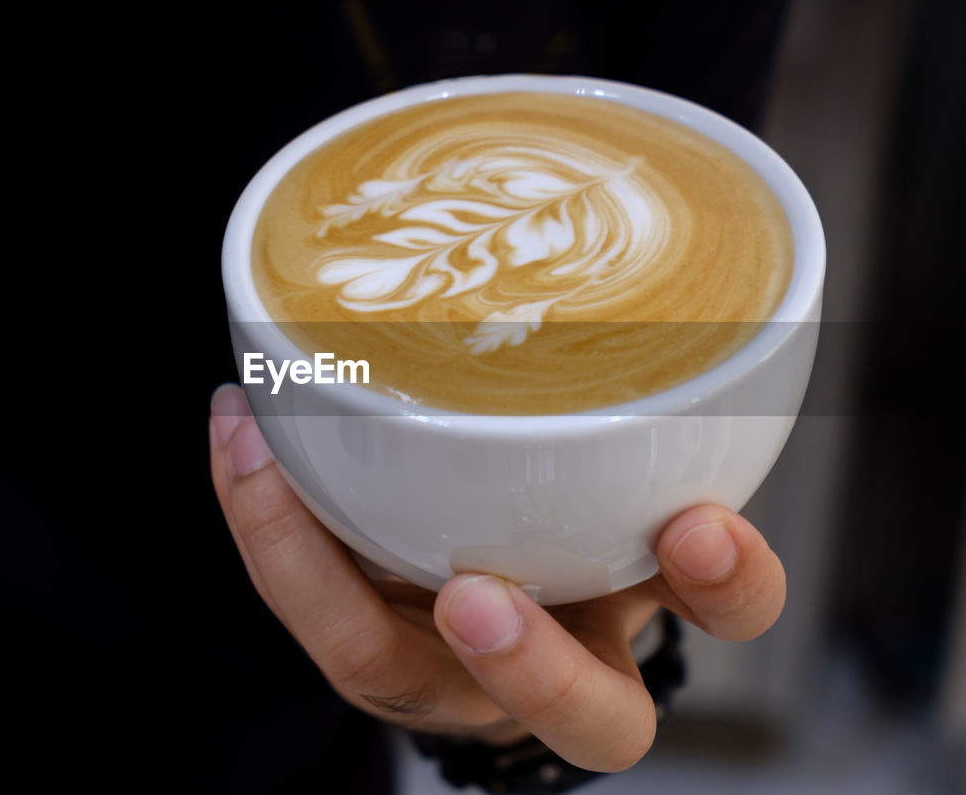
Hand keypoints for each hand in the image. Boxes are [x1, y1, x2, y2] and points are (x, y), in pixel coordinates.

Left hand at [209, 384, 785, 771]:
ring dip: (317, 575)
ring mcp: (449, 668)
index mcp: (642, 592)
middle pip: (585, 724)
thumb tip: (667, 241)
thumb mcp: (612, 435)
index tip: (698, 527)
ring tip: (261, 459)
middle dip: (535, 670)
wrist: (487, 574)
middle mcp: (560, 657)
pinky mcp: (373, 644)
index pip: (727, 609)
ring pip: (390, 676)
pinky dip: (265, 518)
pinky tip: (238, 430)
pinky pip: (310, 610)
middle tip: (477, 597)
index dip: (726, 581)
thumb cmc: (565, 486)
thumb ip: (634, 385)